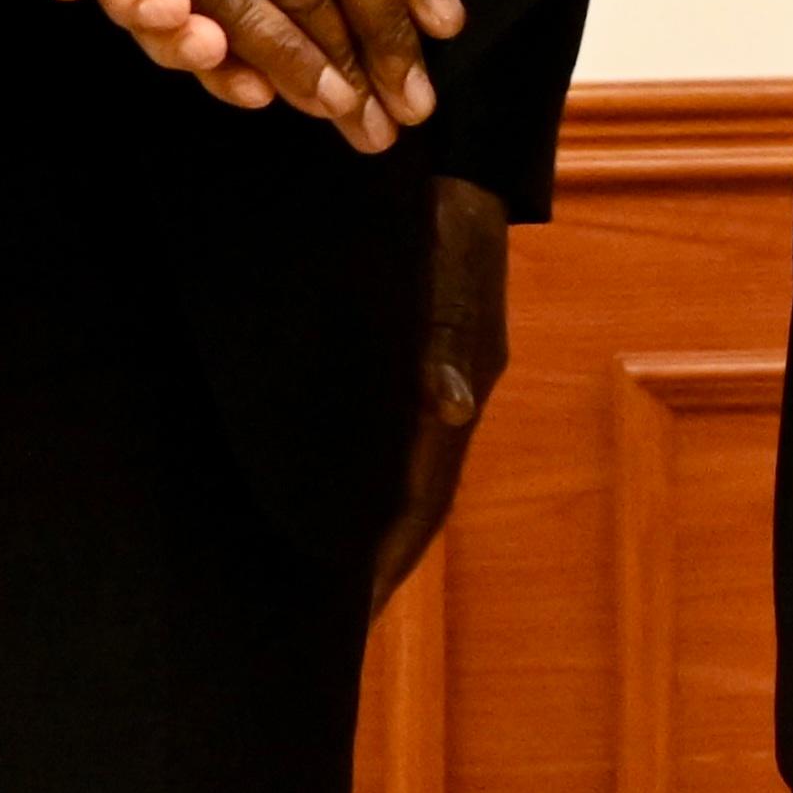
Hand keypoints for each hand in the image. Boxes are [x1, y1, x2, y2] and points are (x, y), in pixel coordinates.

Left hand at [370, 178, 513, 605]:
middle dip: (380, 560)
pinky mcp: (411, 362)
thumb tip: (451, 404)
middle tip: (337, 620)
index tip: (356, 613)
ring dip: (375, 525)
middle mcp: (447, 401)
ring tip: (334, 577)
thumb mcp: (445, 276)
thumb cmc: (443, 223)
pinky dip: (367, 477)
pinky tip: (337, 488)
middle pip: (415, 501)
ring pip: (403, 473)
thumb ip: (446, 339)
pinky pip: (389, 440)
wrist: (459, 172)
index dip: (389, 557)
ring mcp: (435, 384)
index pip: (423, 498)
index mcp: (457, 393)